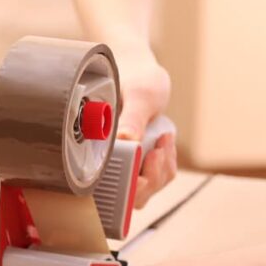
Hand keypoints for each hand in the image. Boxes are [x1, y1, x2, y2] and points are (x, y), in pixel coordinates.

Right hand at [113, 47, 176, 207]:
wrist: (136, 69)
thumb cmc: (133, 77)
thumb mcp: (138, 96)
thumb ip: (132, 119)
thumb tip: (125, 140)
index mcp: (98, 148)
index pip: (110, 188)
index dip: (129, 186)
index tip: (144, 160)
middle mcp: (108, 160)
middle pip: (132, 196)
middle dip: (152, 176)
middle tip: (159, 149)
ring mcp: (124, 163)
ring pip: (148, 187)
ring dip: (163, 167)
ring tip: (163, 139)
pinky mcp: (138, 161)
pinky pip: (158, 176)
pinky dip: (167, 161)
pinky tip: (165, 142)